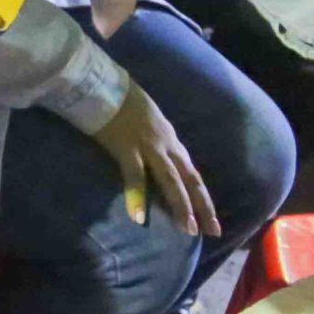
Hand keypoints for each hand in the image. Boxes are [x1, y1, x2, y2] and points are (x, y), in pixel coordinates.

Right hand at [88, 79, 220, 235]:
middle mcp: (165, 144)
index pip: (191, 173)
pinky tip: (139, 218)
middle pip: (189, 179)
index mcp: (169, 139)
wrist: (101, 81)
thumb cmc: (120, 99)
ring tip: (188, 229)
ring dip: (181, 205)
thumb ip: (154, 140)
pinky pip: (133, 176)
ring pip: (170, 180)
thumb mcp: (146, 120)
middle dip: (202, 206)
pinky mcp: (125, 147)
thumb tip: (156, 161)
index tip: (212, 219)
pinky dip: (136, 197)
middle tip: (213, 231)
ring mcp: (147, 146)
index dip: (202, 196)